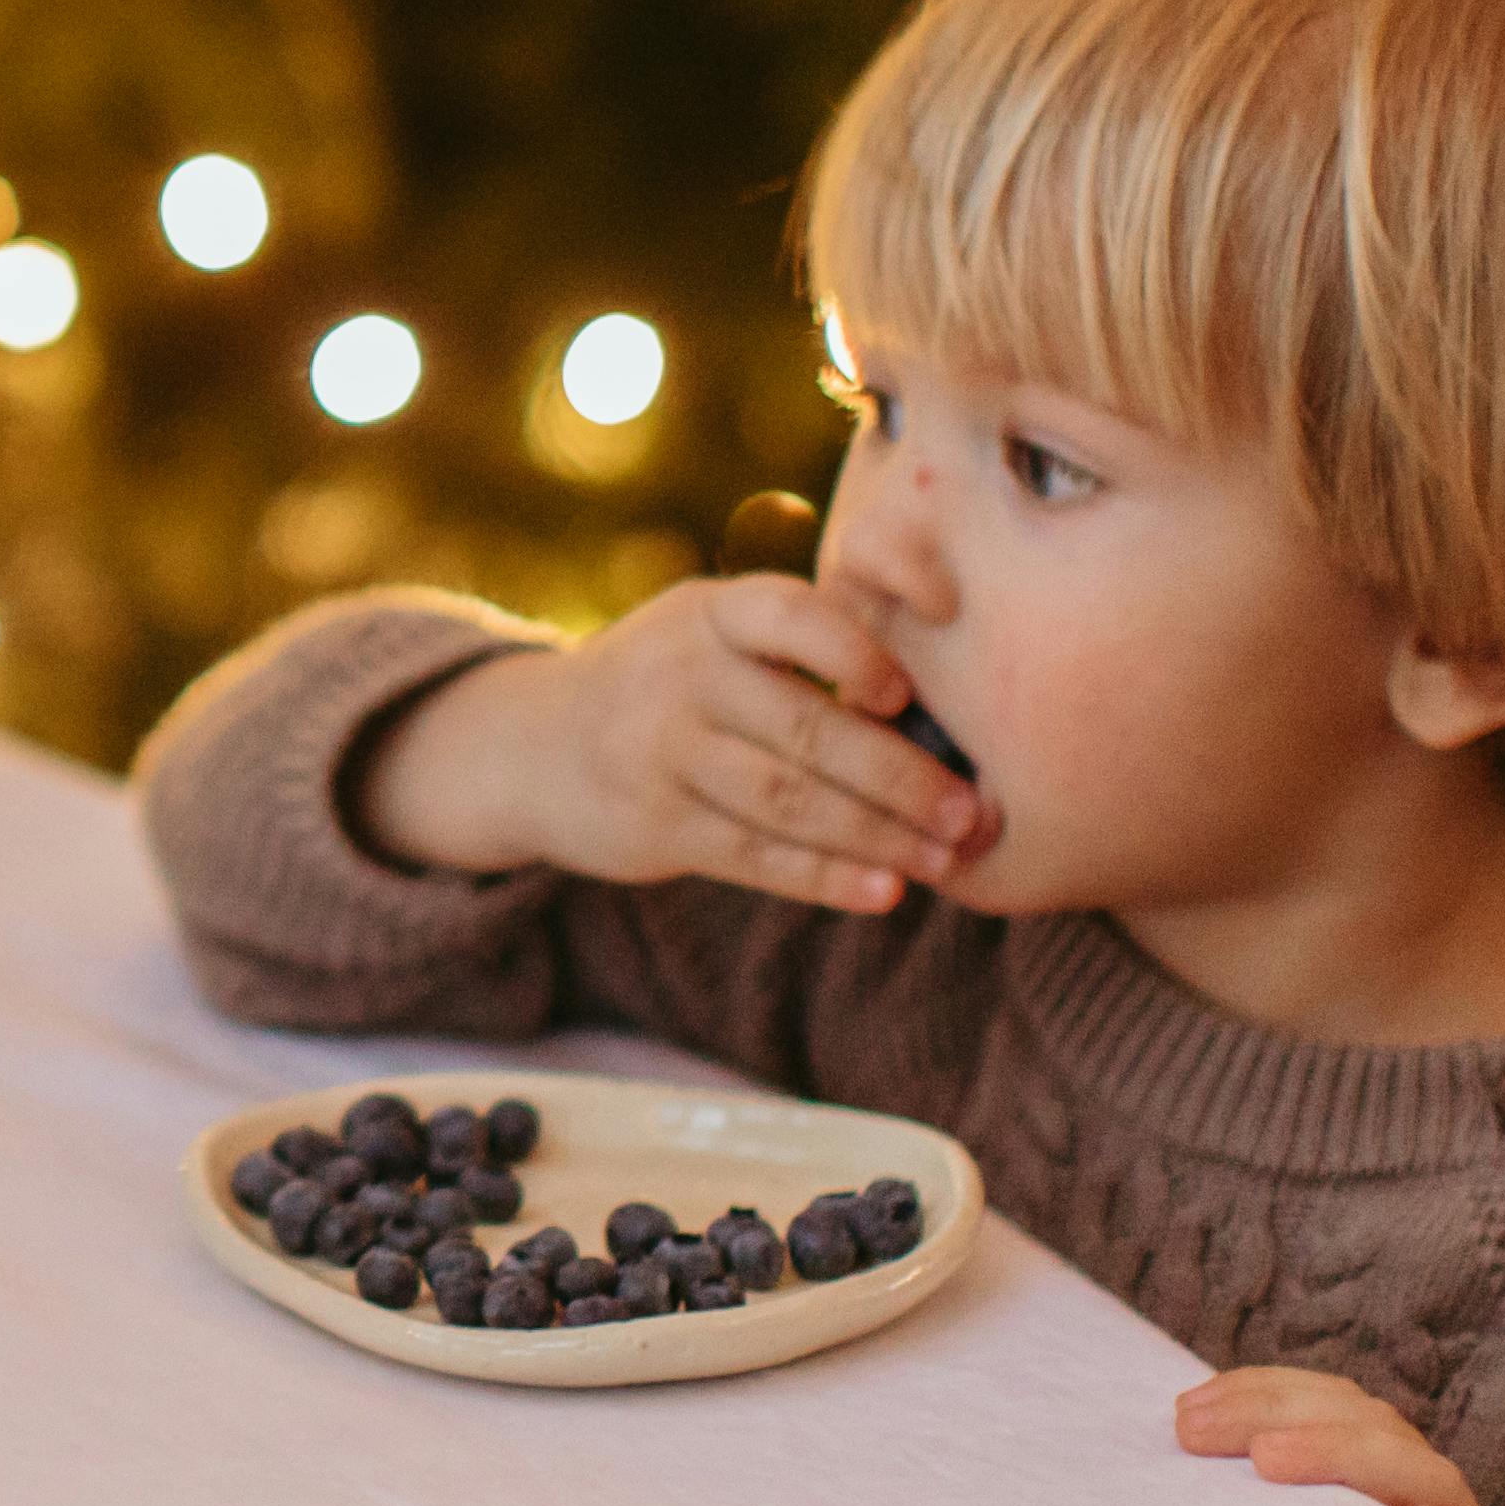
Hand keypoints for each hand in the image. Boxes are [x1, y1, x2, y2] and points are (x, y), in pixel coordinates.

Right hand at [352, 573, 992, 909]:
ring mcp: (661, 751)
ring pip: (787, 801)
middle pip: (805, 728)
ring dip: (876, 836)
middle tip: (970, 812)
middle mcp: (681, 674)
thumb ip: (802, 646)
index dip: (853, 650)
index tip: (907, 694)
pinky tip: (883, 892)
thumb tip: (939, 704)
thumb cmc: (671, 683)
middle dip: (900, 776)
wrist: (534, 744)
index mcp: (712, 612)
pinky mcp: (654, 823)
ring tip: (943, 859)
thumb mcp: (711, 632)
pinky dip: (826, 878)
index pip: (789, 614)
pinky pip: (755, 855)